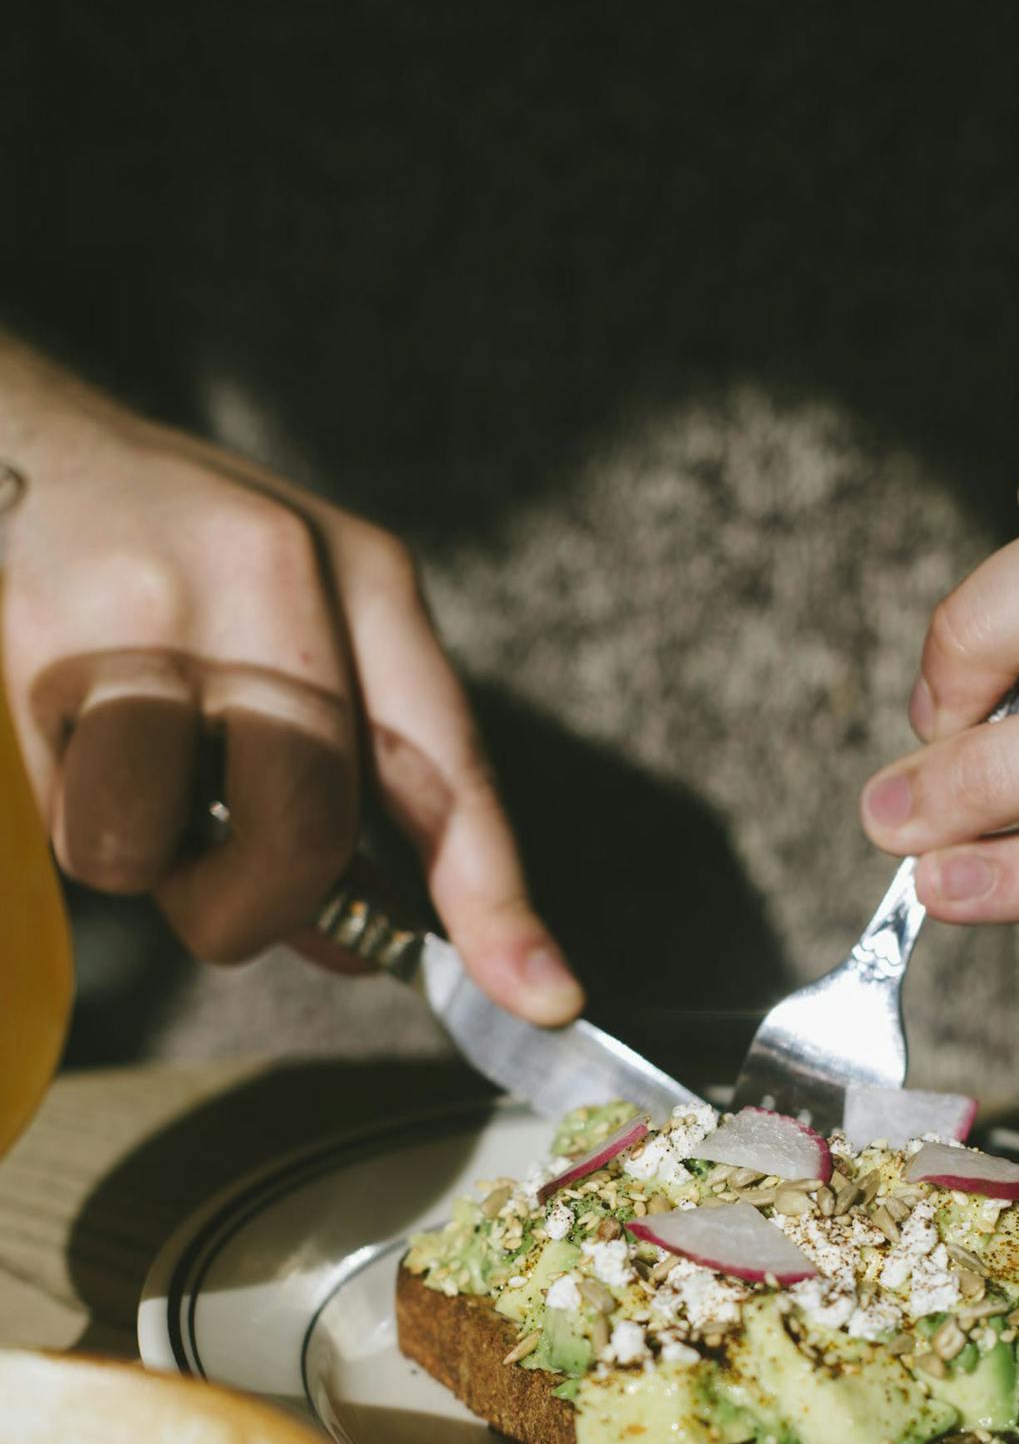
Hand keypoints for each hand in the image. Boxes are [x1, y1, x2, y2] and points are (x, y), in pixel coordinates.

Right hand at [0, 337, 583, 1023]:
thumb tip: (358, 950)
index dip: (494, 898)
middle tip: (227, 883)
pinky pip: (80, 827)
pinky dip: (84, 827)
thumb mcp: (305, 632)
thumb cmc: (188, 567)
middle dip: (265, 907)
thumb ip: (346, 785)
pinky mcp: (47, 642)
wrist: (29, 444)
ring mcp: (154, 607)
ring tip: (140, 776)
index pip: (446, 764)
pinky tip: (81, 743)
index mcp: (367, 581)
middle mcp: (274, 579)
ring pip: (160, 851)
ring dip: (152, 864)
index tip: (543, 1000)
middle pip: (306, 832)